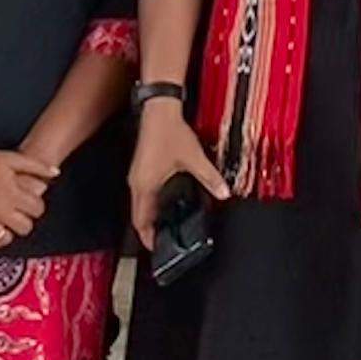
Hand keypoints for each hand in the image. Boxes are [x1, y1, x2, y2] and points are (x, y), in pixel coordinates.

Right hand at [0, 144, 59, 252]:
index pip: (37, 210)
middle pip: (25, 227)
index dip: (37, 207)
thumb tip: (56, 173)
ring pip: (6, 238)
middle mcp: (1, 210)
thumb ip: (37, 166)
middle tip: (19, 215)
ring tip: (6, 224)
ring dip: (9, 232)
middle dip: (26, 221)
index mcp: (14, 194)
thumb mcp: (12, 158)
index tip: (30, 204)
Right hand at [128, 100, 228, 249]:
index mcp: (145, 186)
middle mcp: (136, 183)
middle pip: (138, 215)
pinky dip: (151, 203)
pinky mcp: (141, 168)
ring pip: (139, 204)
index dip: (147, 237)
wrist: (159, 111)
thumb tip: (224, 193)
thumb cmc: (170, 133)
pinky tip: (166, 203)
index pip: (141, 221)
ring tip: (166, 226)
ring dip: (150, 216)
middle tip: (163, 241)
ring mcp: (137, 176)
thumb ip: (210, 178)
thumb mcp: (194, 159)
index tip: (156, 248)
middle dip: (149, 230)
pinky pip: (142, 193)